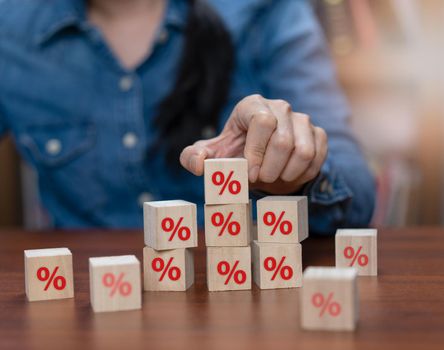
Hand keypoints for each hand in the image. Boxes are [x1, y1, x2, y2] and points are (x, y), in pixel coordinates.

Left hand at [180, 95, 327, 193]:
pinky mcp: (318, 134)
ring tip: (274, 177)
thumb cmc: (235, 155)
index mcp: (252, 105)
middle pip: (283, 140)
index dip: (256, 152)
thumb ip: (195, 158)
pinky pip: (317, 158)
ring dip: (287, 173)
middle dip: (270, 168)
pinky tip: (288, 175)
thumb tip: (198, 163)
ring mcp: (302, 119)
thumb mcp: (212, 157)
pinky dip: (302, 174)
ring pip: (303, 151)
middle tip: (261, 179)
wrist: (262, 161)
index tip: (249, 174)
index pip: (262, 122)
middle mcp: (279, 107)